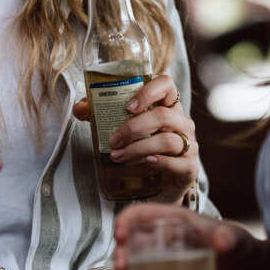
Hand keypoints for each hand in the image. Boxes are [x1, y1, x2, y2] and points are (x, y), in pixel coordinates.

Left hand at [72, 74, 197, 204]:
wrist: (159, 185)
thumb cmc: (142, 147)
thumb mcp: (121, 128)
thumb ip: (100, 115)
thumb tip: (79, 108)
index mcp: (167, 106)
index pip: (166, 85)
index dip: (148, 92)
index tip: (128, 108)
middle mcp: (182, 122)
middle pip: (162, 115)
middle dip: (133, 128)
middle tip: (113, 139)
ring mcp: (190, 145)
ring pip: (168, 140)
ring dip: (138, 148)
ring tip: (117, 156)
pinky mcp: (190, 168)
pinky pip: (180, 163)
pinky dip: (161, 162)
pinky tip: (146, 162)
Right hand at [113, 204, 269, 269]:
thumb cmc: (244, 249)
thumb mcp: (237, 241)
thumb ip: (229, 239)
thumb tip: (222, 240)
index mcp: (176, 222)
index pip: (142, 214)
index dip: (126, 221)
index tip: (121, 235)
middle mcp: (165, 242)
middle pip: (132, 243)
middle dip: (121, 254)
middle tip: (122, 267)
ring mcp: (166, 264)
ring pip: (135, 267)